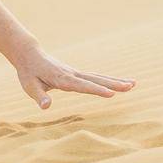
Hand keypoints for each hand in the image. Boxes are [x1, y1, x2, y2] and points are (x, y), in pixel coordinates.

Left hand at [8, 45, 135, 110]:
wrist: (29, 55)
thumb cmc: (28, 72)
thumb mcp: (29, 86)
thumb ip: (38, 96)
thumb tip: (46, 106)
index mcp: (62, 79)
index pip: (81, 86)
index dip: (96, 90)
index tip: (111, 94)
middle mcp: (72, 74)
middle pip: (95, 80)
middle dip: (113, 84)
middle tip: (131, 87)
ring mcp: (76, 73)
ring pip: (98, 77)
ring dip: (115, 81)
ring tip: (133, 84)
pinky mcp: (77, 74)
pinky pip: (95, 77)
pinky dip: (108, 80)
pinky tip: (120, 83)